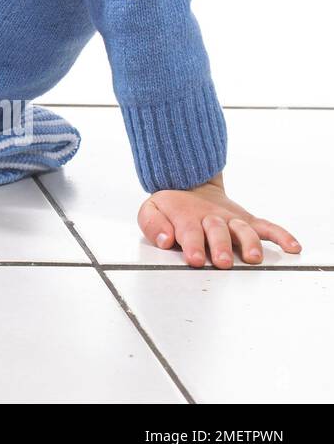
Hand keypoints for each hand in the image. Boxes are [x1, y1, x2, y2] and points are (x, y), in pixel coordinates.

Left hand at [137, 173, 301, 268]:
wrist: (190, 180)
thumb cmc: (171, 205)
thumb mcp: (151, 210)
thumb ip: (153, 224)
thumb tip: (164, 240)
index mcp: (186, 217)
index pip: (189, 232)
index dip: (191, 245)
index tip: (195, 259)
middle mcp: (211, 218)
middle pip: (218, 232)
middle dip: (221, 247)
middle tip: (223, 262)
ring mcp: (231, 219)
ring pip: (243, 230)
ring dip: (250, 243)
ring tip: (253, 258)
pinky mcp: (247, 220)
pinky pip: (267, 226)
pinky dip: (281, 236)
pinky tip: (293, 248)